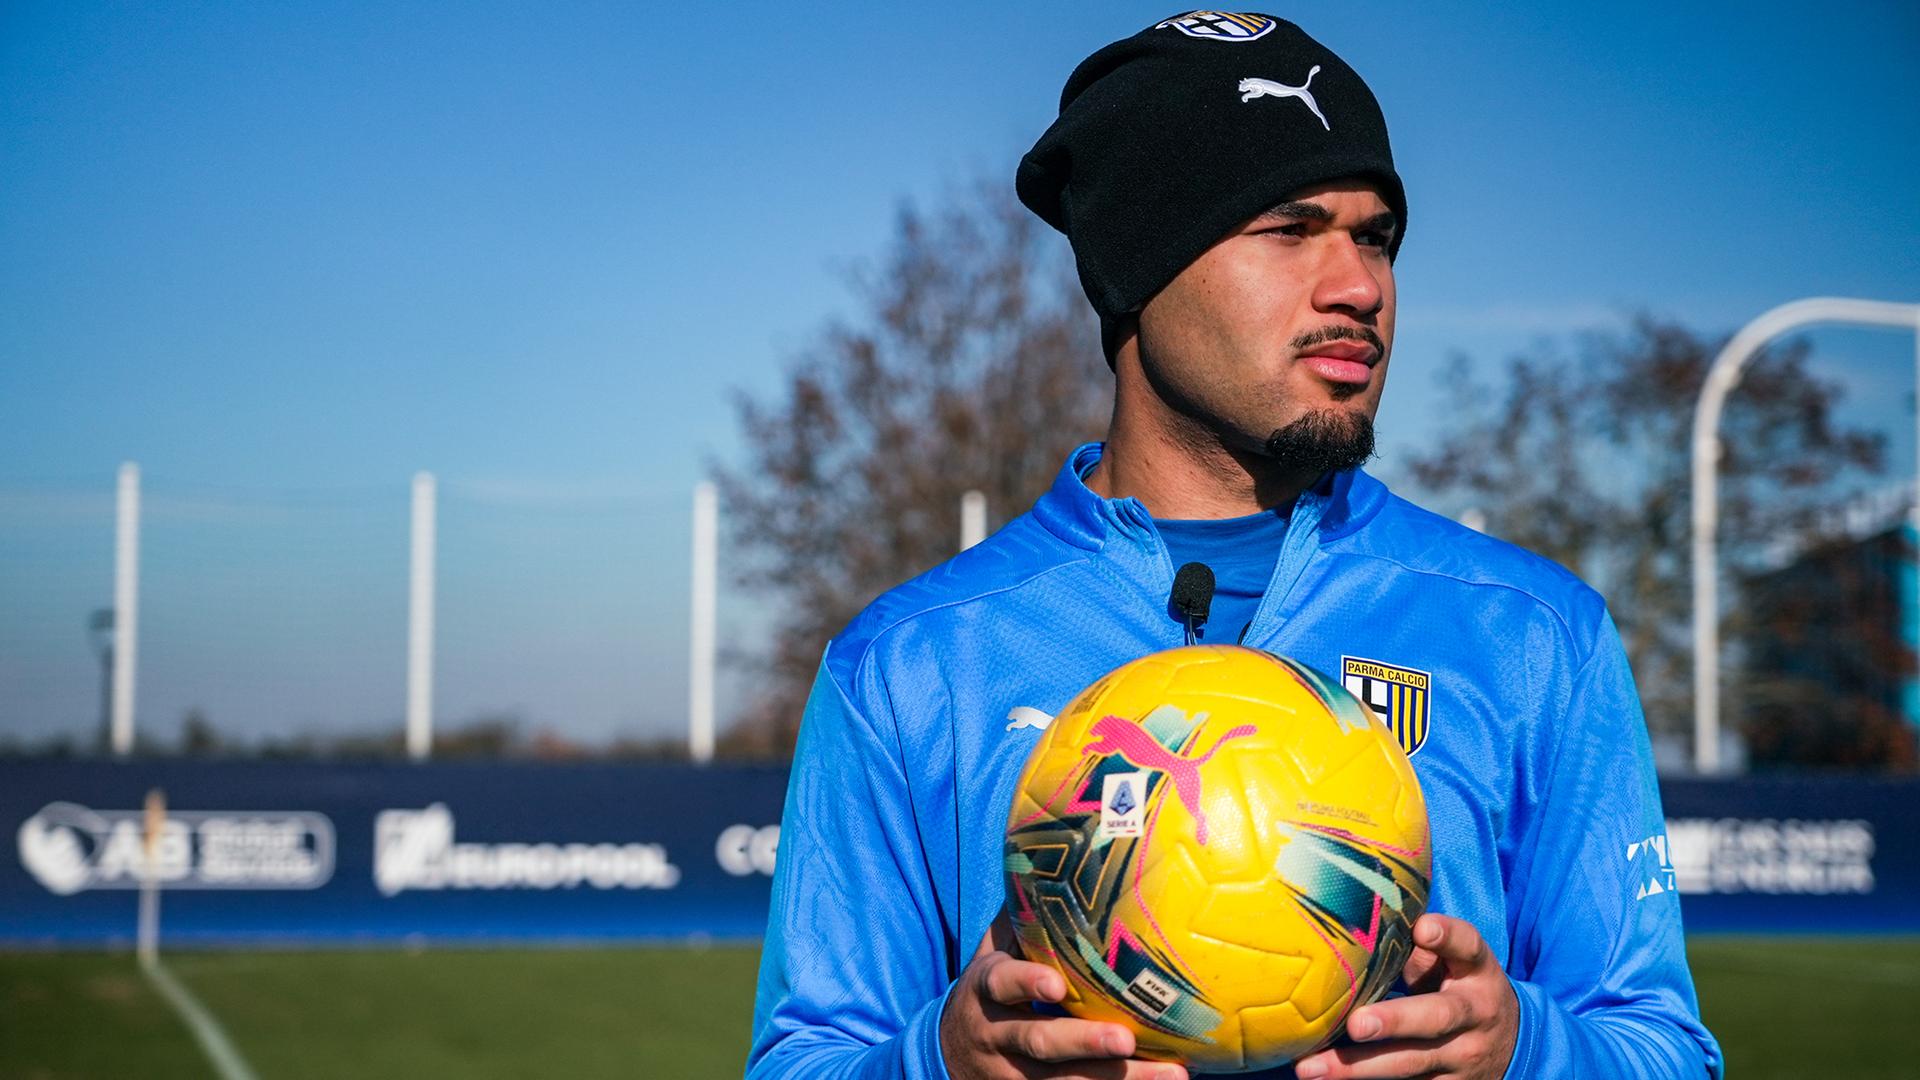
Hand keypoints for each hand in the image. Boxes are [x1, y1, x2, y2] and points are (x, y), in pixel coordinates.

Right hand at [940, 920, 1187, 1079]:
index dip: (1026, 984)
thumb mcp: (991, 951)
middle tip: (1125, 1040)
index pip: (1002, 984)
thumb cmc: (988, 989)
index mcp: (987, 991)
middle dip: (1084, 1043)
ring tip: (1172, 1076)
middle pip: (1040, 1044)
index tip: (1055, 984)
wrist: (944, 1054)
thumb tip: (1056, 856)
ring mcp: (1013, 1076)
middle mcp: (997, 1037)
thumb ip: (1020, 918)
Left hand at [1292, 914, 1517, 1079]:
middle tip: (1357, 1024)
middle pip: (1436, 1017)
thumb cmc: (1460, 986)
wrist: (1511, 1045)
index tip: (1423, 928)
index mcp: (1476, 972)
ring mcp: (1462, 1058)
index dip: (1447, 936)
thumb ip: (1419, 947)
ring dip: (1359, 1068)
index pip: (1468, 946)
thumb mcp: (1454, 962)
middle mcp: (1474, 1015)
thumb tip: (1360, 925)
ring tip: (1311, 1068)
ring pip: (1411, 1064)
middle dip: (1394, 1022)